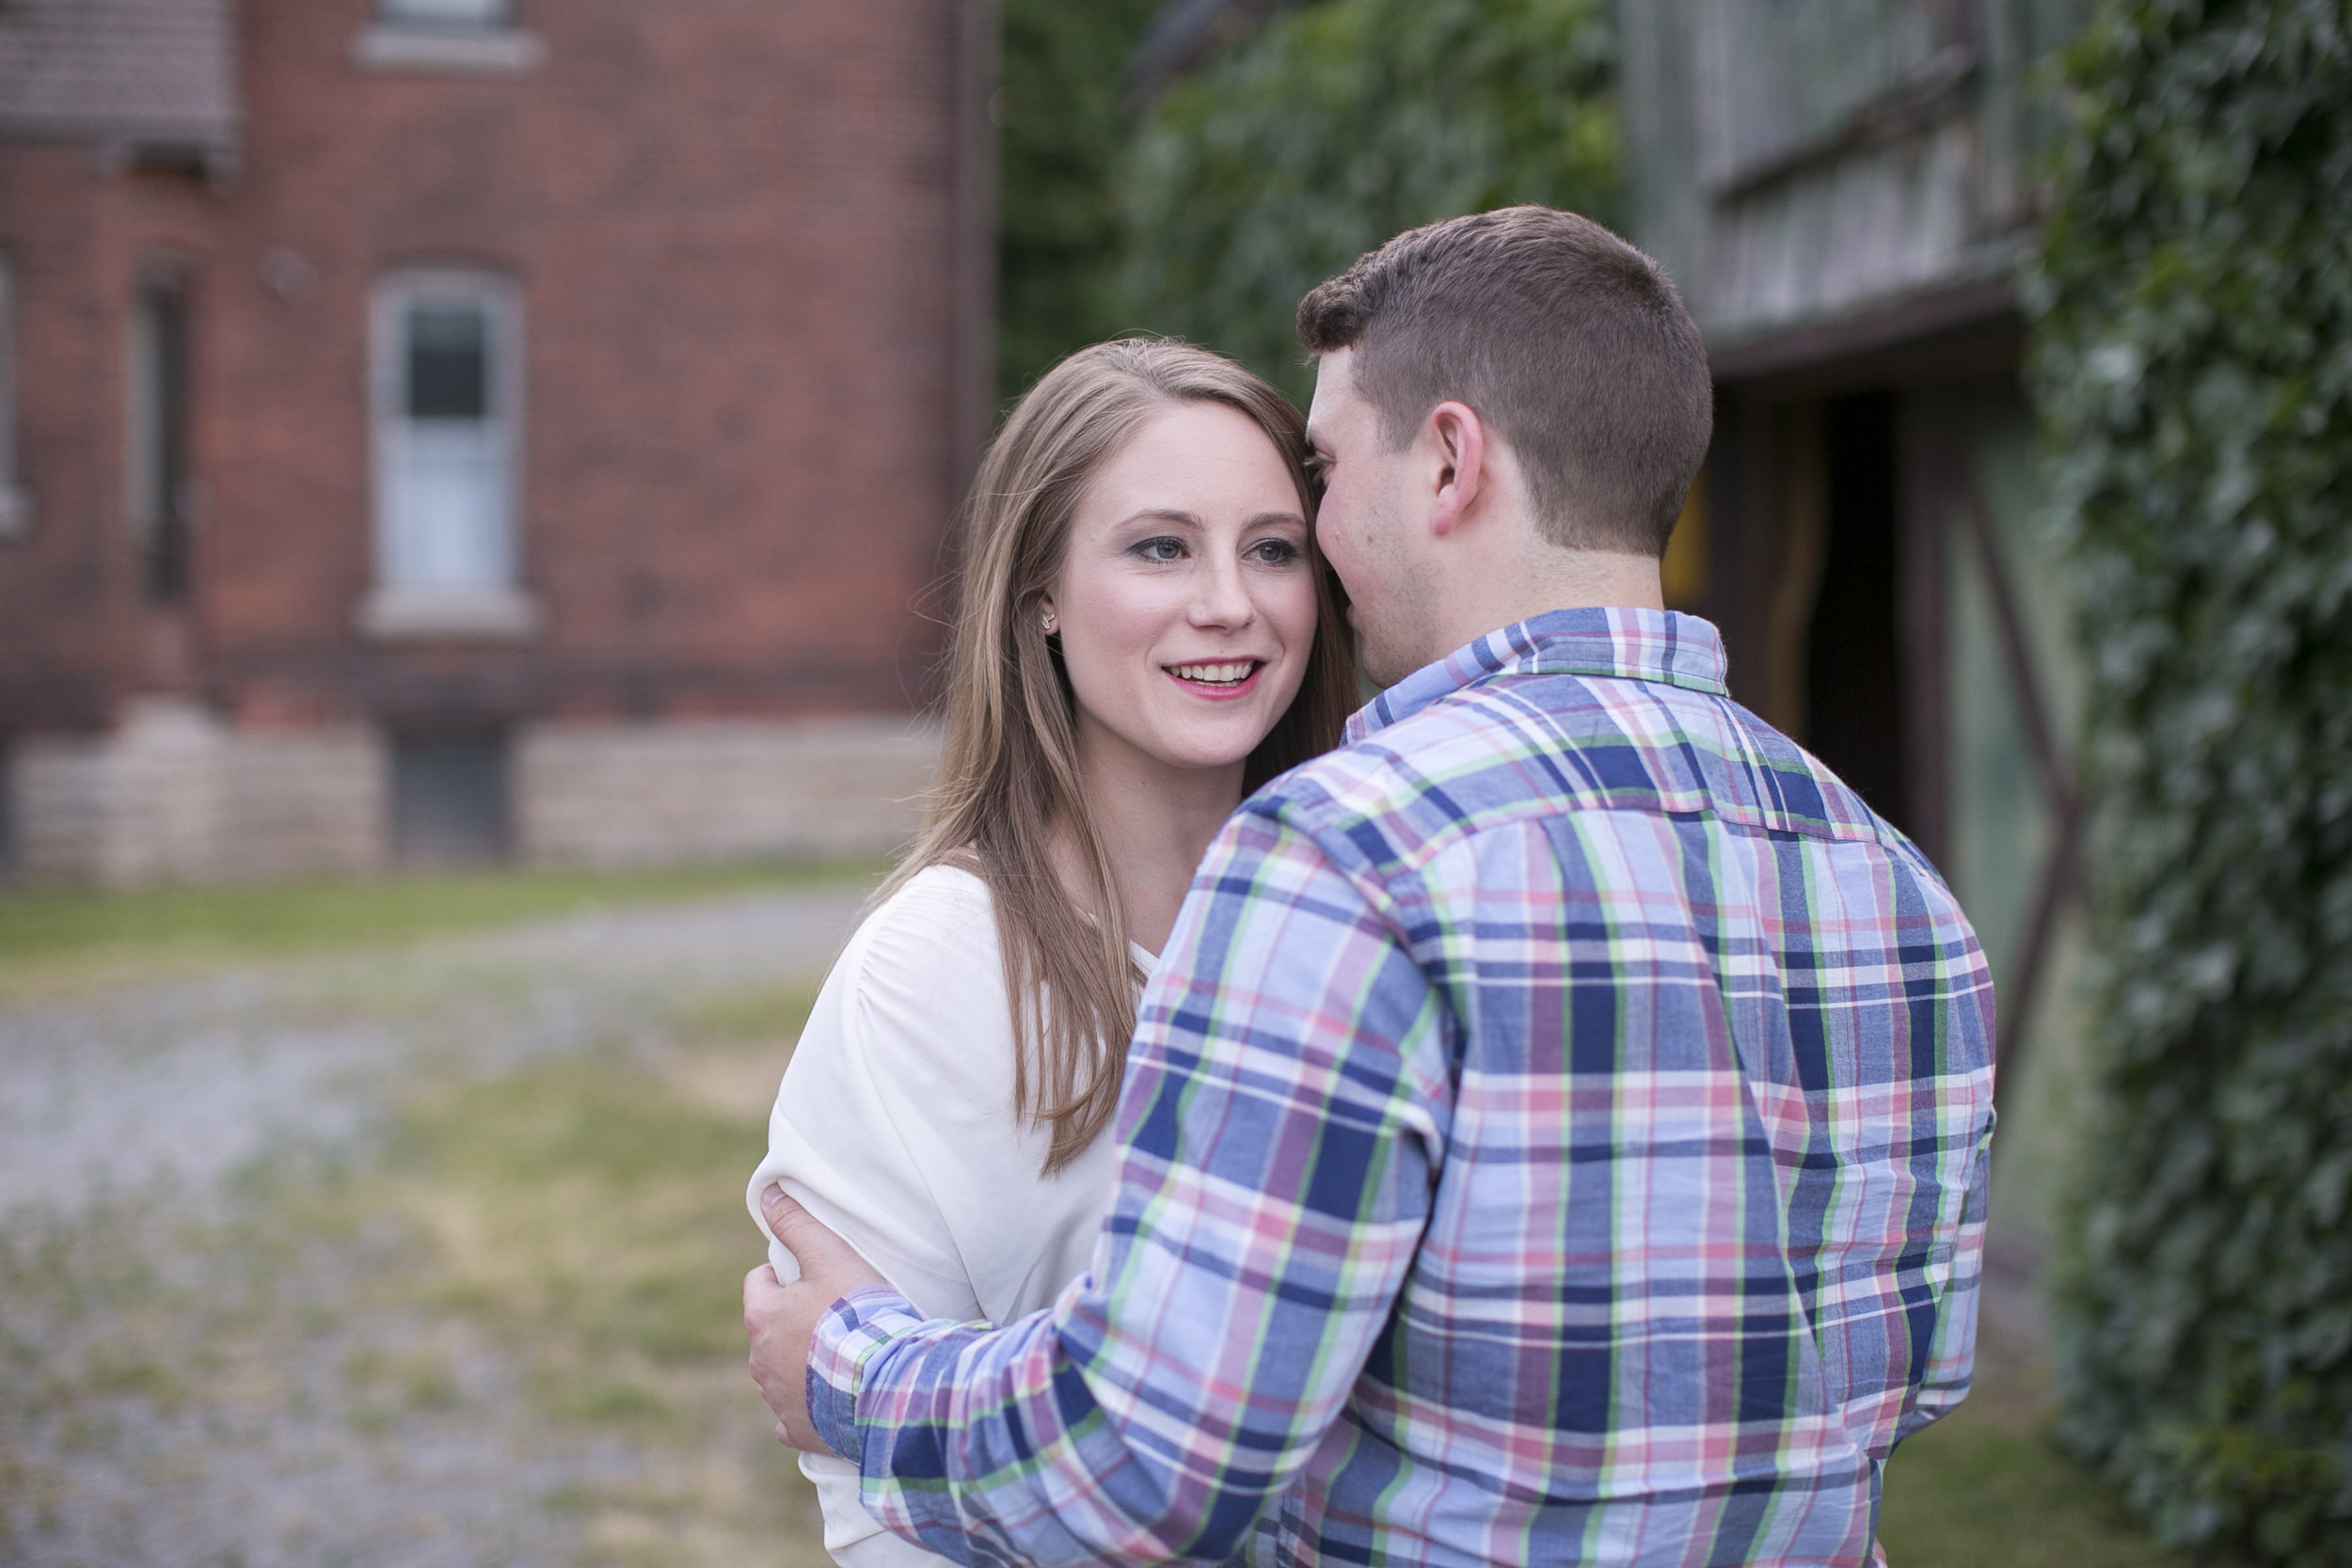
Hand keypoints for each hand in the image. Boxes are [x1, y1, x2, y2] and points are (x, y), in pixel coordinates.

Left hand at [744, 1185, 889, 1453]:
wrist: (883, 1384)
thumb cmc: (858, 1316)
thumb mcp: (830, 1256)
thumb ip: (796, 1224)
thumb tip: (767, 1194)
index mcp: (762, 1317)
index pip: (758, 1283)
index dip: (786, 1275)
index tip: (818, 1277)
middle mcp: (759, 1362)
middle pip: (768, 1330)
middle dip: (793, 1320)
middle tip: (836, 1315)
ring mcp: (776, 1400)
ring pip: (778, 1372)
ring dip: (800, 1362)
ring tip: (842, 1353)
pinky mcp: (798, 1430)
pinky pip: (792, 1416)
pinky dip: (807, 1405)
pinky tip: (833, 1396)